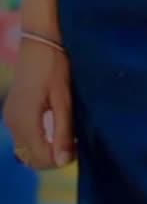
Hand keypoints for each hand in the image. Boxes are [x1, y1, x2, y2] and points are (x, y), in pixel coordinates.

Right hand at [3, 39, 75, 170]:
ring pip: (26, 150)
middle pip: (31, 158)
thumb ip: (63, 131)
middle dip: (54, 158)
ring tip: (68, 136)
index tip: (80, 147)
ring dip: (46, 150)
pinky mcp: (13, 111)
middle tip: (75, 144)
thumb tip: (64, 162)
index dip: (61, 160)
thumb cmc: (56, 66)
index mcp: (25, 121)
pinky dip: (38, 140)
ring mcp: (10, 117)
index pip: (41, 158)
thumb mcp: (64, 99)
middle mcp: (13, 122)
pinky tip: (55, 128)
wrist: (40, 41)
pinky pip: (23, 137)